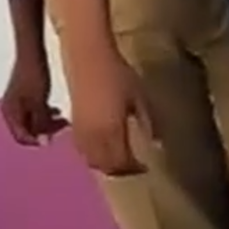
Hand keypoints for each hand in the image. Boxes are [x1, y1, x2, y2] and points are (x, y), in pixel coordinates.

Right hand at [0, 51, 65, 147]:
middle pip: (28, 130)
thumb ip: (40, 122)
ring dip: (48, 122)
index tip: (53, 138)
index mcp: (11, 113)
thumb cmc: (34, 75)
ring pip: (33, 121)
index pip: (22, 137)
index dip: (38, 140)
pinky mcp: (25, 96)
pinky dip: (46, 114)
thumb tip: (42, 142)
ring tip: (63, 119)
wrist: (32, 52)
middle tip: (63, 125)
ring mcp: (18, 103)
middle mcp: (11, 110)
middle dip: (46, 130)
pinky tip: (57, 111)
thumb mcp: (39, 102)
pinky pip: (35, 112)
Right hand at [68, 46, 153, 178]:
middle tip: (135, 166)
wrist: (89, 58)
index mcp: (112, 131)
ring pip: (91, 160)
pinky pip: (82, 149)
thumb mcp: (140, 98)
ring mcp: (80, 131)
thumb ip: (147, 123)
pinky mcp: (73, 124)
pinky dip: (94, 155)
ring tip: (121, 159)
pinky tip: (104, 146)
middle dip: (120, 170)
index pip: (122, 162)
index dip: (134, 168)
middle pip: (105, 166)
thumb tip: (156, 143)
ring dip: (106, 164)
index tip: (146, 167)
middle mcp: (93, 137)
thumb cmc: (118, 74)